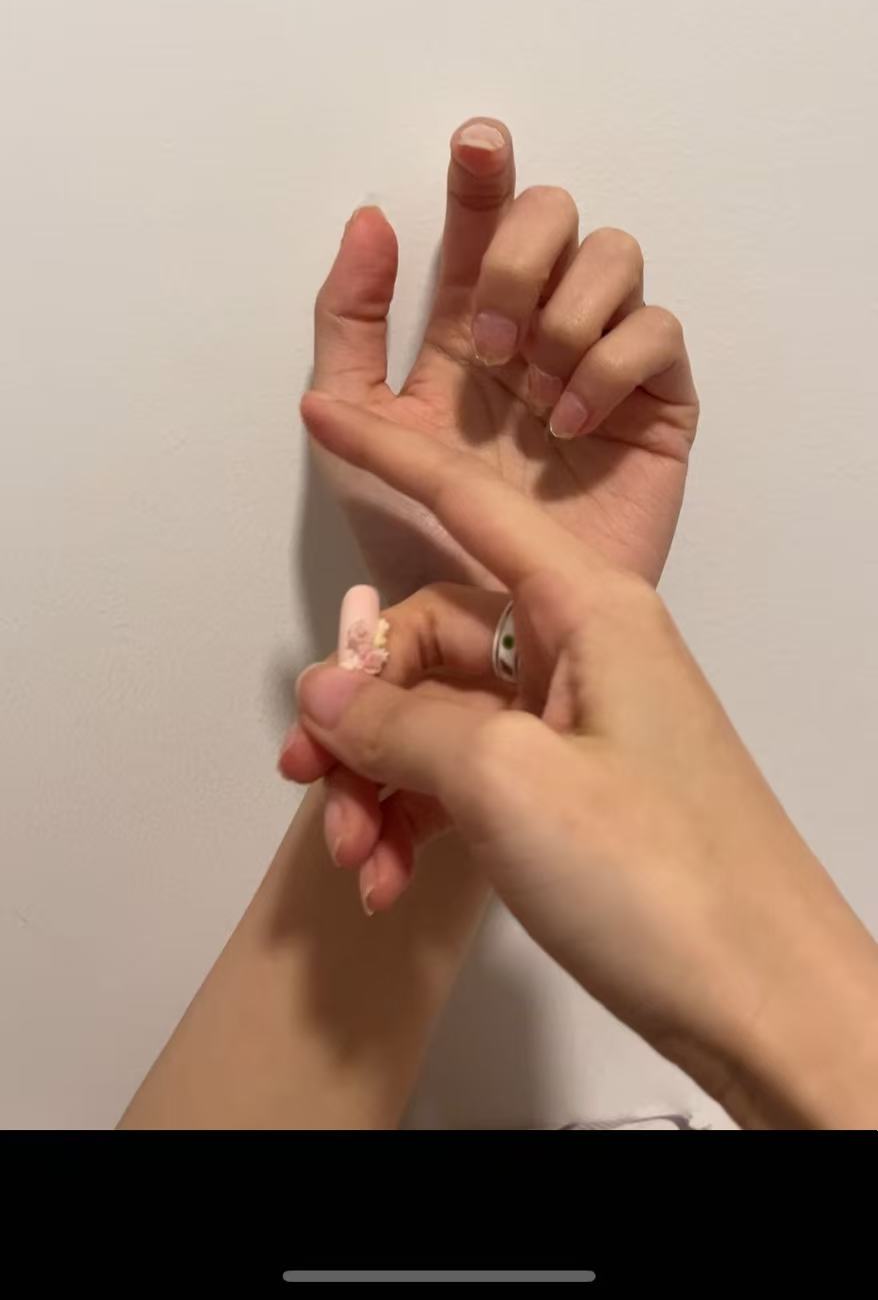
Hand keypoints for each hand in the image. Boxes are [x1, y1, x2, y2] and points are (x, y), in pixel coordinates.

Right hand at [288, 394, 877, 1129]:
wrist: (766, 1004)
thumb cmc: (667, 881)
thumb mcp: (510, 782)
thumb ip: (402, 722)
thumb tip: (327, 692)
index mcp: (591, 610)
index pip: (470, 505)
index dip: (389, 460)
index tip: (321, 417)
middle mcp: (585, 649)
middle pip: (434, 636)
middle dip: (361, 710)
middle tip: (317, 790)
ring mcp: (578, 721)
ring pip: (441, 714)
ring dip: (382, 780)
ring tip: (362, 860)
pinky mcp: (573, 787)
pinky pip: (469, 771)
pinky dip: (420, 815)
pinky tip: (394, 874)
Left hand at [311, 117, 697, 598]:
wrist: (482, 626)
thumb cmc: (416, 534)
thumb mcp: (351, 426)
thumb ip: (348, 322)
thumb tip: (371, 218)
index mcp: (469, 324)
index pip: (481, 224)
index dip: (482, 175)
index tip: (475, 145)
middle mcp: (540, 328)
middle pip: (559, 215)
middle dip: (522, 255)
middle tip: (486, 338)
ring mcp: (601, 361)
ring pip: (617, 255)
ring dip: (568, 309)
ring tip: (532, 389)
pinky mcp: (656, 404)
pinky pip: (659, 330)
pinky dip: (612, 364)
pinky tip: (572, 422)